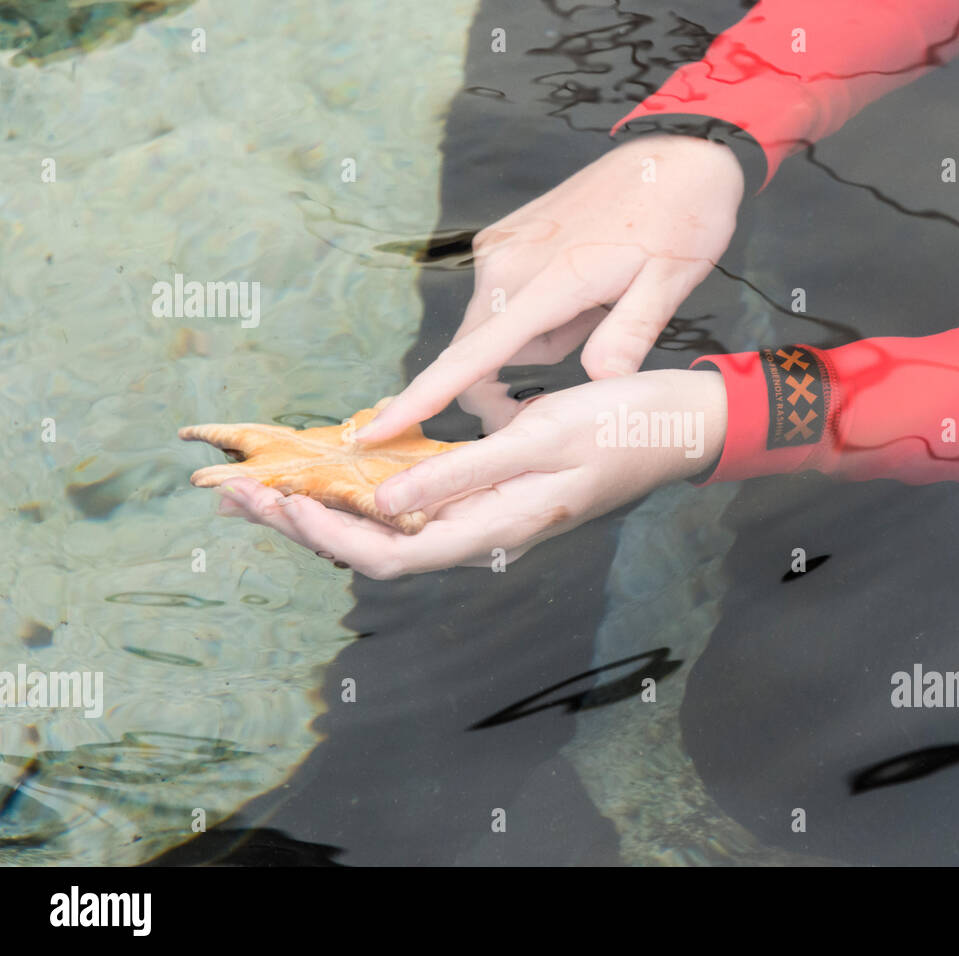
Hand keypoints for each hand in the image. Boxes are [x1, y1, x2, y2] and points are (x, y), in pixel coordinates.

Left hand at [215, 369, 726, 578]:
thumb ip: (465, 473)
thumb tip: (389, 505)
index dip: (328, 536)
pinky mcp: (492, 491)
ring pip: (393, 528)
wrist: (676, 425)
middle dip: (308, 525)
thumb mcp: (542, 440)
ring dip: (330, 508)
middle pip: (379, 548)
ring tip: (270, 484)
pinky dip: (371, 488)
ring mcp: (488, 515)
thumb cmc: (620, 427)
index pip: (391, 555)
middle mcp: (485, 532)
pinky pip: (418, 502)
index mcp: (496, 528)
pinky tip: (342, 468)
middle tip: (240, 495)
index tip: (277, 500)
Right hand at [354, 134, 742, 440]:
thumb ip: (629, 335)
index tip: (379, 430)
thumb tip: (600, 382)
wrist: (679, 155)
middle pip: (481, 354)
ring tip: (601, 301)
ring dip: (540, 338)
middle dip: (524, 371)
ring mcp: (502, 247)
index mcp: (546, 280)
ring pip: (498, 330)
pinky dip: (538, 313)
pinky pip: (506, 301)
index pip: (471, 357)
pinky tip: (585, 287)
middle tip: (592, 348)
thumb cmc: (682, 220)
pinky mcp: (506, 239)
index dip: (424, 398)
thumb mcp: (670, 284)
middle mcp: (507, 262)